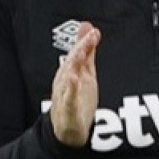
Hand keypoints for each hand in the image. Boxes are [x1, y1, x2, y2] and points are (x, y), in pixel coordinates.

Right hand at [50, 22, 100, 146]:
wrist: (67, 129)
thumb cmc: (76, 99)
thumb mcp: (85, 73)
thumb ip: (87, 52)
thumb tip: (91, 30)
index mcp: (70, 71)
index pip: (77, 54)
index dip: (84, 42)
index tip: (93, 31)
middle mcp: (66, 81)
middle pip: (72, 62)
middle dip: (80, 49)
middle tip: (90, 37)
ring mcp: (65, 94)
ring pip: (68, 78)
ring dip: (74, 64)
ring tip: (82, 52)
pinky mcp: (68, 110)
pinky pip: (69, 99)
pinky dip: (71, 90)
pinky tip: (75, 80)